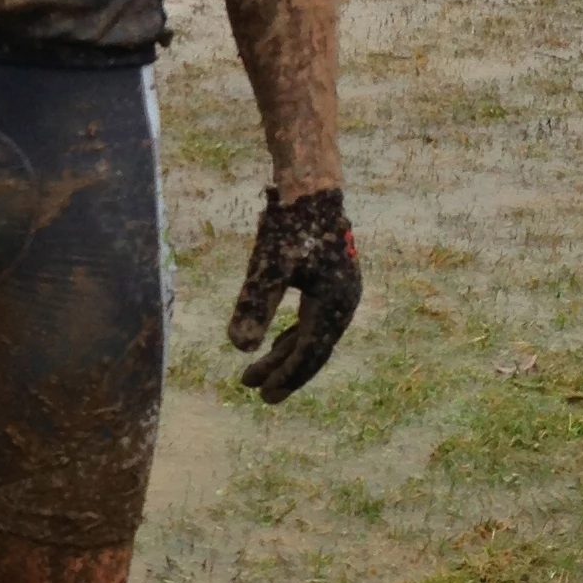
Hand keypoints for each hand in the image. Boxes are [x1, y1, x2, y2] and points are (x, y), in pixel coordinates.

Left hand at [226, 188, 360, 402]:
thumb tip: (238, 348)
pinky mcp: (333, 281)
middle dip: (283, 371)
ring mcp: (342, 292)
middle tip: (255, 393)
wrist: (312, 186)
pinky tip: (276, 342)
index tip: (263, 396)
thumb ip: (254, 306)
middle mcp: (345, 303)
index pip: (309, 353)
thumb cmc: (290, 225)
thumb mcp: (268, 266)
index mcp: (334, 304)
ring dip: (284, 354)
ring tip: (253, 373)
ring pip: (311, 335)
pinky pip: (313, 319)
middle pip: (312, 349)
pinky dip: (293, 335)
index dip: (286, 377)